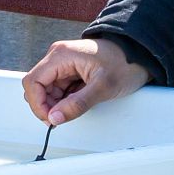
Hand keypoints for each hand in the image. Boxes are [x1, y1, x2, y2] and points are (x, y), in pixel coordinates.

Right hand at [23, 38, 149, 126]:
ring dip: (56, 104)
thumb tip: (54, 118)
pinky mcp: (69, 71)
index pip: (33, 82)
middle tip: (64, 117)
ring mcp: (63, 64)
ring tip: (77, 107)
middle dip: (47, 106)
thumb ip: (77, 104)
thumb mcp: (103, 87)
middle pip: (37, 87)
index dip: (37, 104)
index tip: (50, 119)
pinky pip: (58, 90)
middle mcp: (58, 57)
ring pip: (47, 91)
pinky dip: (64, 101)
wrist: (140, 55)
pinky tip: (78, 102)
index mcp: (61, 55)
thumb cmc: (125, 64)